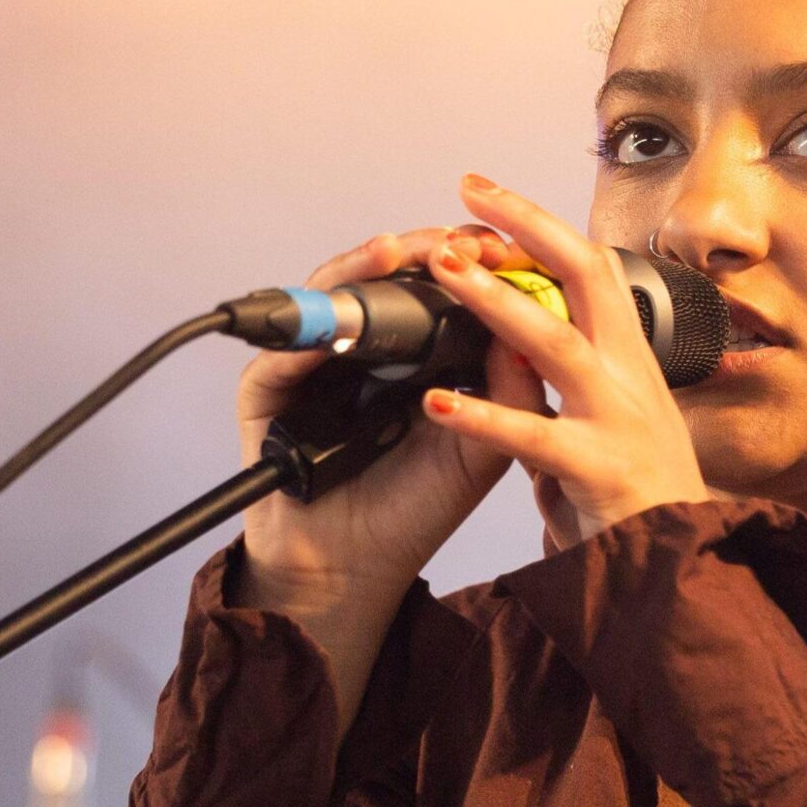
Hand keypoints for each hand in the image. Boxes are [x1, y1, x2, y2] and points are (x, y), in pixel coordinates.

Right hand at [233, 224, 533, 612]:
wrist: (356, 566)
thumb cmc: (413, 508)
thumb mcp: (481, 445)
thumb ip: (508, 385)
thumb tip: (539, 314)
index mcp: (411, 354)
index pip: (435, 286)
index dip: (465, 262)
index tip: (501, 246)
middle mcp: (358, 348)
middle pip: (382, 277)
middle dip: (417, 250)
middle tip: (448, 240)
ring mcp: (310, 363)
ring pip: (330, 297)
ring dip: (361, 271)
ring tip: (393, 252)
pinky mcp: (267, 390)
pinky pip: (283, 351)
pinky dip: (306, 331)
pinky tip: (335, 321)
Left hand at [417, 174, 711, 544]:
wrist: (677, 564)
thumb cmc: (634, 498)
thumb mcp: (604, 422)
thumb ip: (561, 384)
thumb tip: (510, 347)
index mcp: (628, 358)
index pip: (588, 270)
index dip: (538, 229)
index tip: (486, 198)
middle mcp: (629, 376)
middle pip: (583, 278)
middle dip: (525, 231)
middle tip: (466, 200)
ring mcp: (618, 419)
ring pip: (556, 343)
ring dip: (498, 301)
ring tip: (445, 272)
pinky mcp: (598, 471)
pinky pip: (533, 437)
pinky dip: (482, 417)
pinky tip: (438, 403)